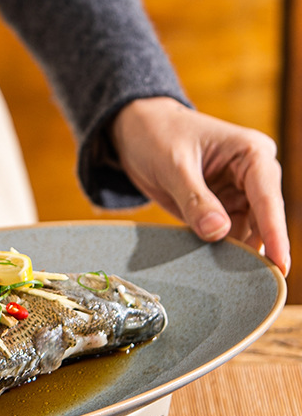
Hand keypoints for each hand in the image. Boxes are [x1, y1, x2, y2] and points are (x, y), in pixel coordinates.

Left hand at [110, 97, 290, 275]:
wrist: (135, 130)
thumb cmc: (157, 134)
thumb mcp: (173, 165)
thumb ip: (195, 199)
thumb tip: (218, 232)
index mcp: (251, 153)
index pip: (269, 198)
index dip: (274, 233)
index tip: (280, 264)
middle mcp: (252, 175)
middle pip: (263, 220)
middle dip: (256, 250)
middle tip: (251, 285)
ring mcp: (236, 193)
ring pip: (245, 232)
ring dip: (235, 254)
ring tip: (226, 281)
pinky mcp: (218, 208)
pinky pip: (224, 235)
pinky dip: (218, 251)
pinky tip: (211, 269)